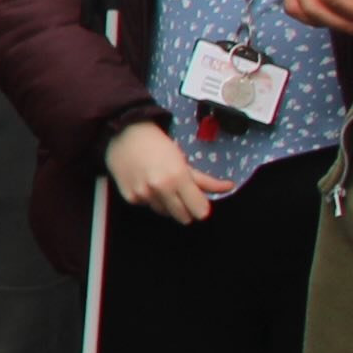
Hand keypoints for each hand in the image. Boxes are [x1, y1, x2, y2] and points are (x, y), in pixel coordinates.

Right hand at [101, 119, 217, 224]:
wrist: (123, 134)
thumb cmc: (156, 143)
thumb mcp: (183, 159)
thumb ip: (203, 179)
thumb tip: (229, 187)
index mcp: (178, 177)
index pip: (200, 210)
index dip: (202, 208)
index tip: (200, 203)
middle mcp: (160, 189)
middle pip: (183, 218)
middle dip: (186, 209)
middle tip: (182, 195)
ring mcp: (144, 195)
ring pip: (164, 213)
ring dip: (166, 204)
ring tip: (161, 185)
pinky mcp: (130, 197)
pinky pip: (147, 206)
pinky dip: (149, 199)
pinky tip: (146, 183)